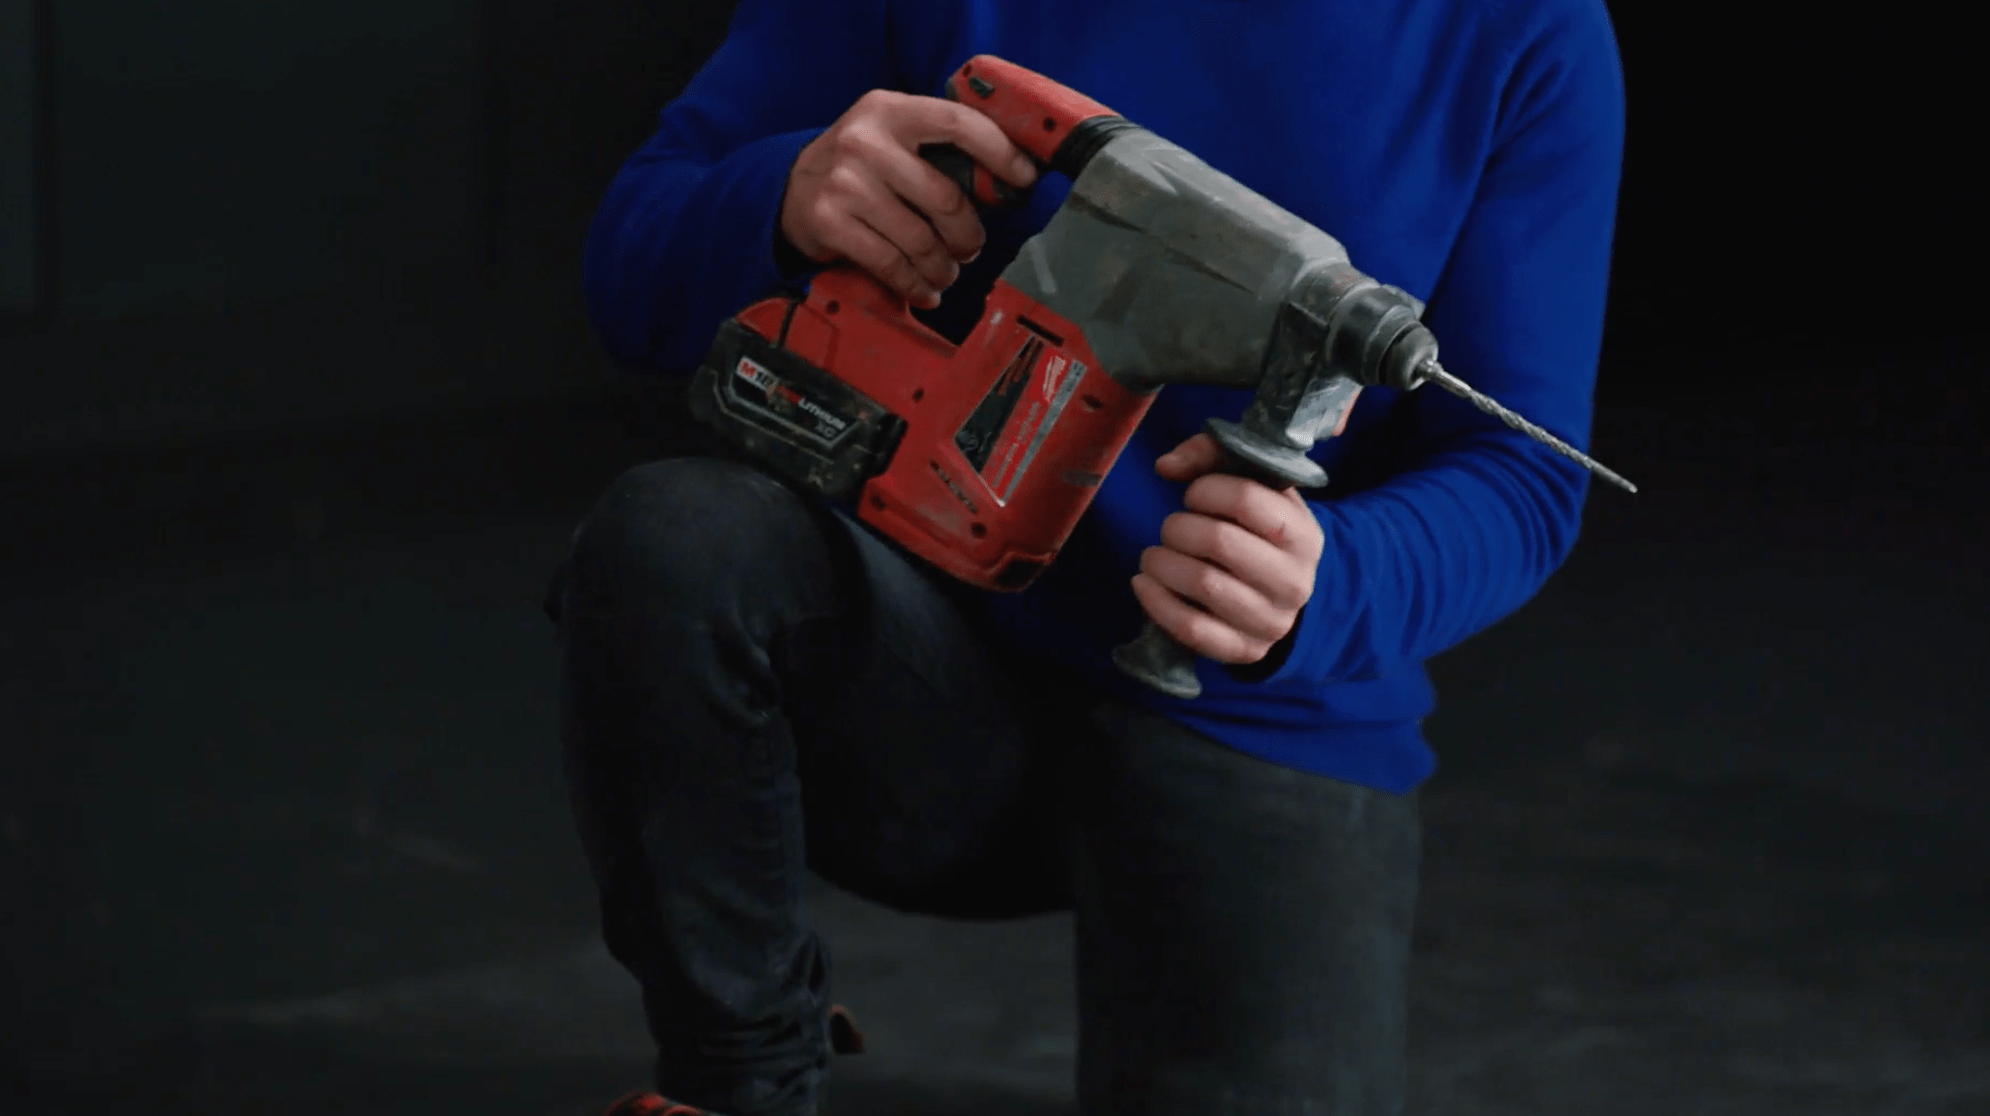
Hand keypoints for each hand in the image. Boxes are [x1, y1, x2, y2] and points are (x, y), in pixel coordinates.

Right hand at [780, 90, 1038, 308]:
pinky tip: (922, 290)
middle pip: (945, 199)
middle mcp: (865, 141)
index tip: (1023, 178)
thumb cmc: (860, 166)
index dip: (999, 152)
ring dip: (942, 267)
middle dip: (968, 235)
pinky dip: (914, 285)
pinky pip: (891, 264)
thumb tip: (1006, 181)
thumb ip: (938, 149)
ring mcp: (845, 183)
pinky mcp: (829, 221)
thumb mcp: (894, 137)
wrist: (791, 188)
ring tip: (945, 272)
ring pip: (920, 240)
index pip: (958, 123)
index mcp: (891, 111)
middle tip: (970, 248)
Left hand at [1131, 434, 1327, 665]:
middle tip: (1171, 528)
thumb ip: (1211, 456)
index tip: (1193, 496)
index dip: (1206, 490)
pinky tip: (1144, 583)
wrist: (1281, 595)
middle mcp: (1295, 580)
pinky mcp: (1244, 650)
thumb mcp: (1253, 488)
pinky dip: (1156, 602)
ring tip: (1154, 555)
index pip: (1247, 499)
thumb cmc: (1257, 532)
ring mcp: (1271, 621)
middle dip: (1178, 528)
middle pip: (1219, 541)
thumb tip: (1166, 465)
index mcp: (1304, 534)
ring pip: (1203, 584)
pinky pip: (1191, 628)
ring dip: (1162, 563)